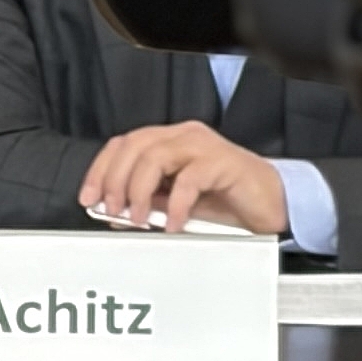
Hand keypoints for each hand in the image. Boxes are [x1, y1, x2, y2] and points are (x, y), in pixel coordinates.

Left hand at [80, 121, 289, 235]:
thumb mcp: (176, 204)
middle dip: (115, 180)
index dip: (100, 170)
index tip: (88, 198)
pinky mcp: (224, 162)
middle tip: (111, 210)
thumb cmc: (225, 202)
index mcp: (168, 141)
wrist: (273, 204)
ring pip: (155, 156)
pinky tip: (172, 224)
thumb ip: (147, 202)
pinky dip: (175, 204)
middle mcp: (183, 136)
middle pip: (134, 146)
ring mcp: (203, 146)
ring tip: (138, 219)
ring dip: (139, 190)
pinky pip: (189, 179)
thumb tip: (113, 212)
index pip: (122, 145)